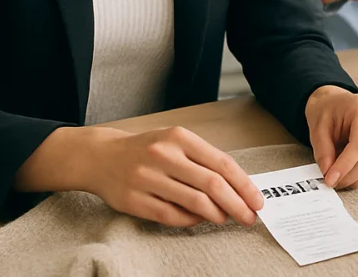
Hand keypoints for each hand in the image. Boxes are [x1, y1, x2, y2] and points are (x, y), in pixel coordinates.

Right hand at [83, 125, 263, 227]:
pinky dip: (191, 220)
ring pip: (194, 202)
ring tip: (225, 218)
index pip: (222, 163)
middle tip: (249, 217)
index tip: (257, 201)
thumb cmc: (146, 149)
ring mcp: (147, 178)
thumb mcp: (175, 142)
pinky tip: (198, 219)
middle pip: (212, 185)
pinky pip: (172, 216)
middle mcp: (164, 154)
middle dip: (237, 204)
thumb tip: (238, 186)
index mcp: (179, 137)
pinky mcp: (134, 200)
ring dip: (216, 214)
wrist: (101, 156)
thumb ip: (203, 160)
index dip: (244, 185)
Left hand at [305, 85, 357, 189]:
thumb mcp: (317, 127)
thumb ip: (323, 151)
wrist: (335, 103)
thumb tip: (329, 175)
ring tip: (340, 180)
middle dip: (352, 175)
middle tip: (333, 183)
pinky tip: (352, 174)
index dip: (346, 165)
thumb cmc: (327, 111)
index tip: (331, 179)